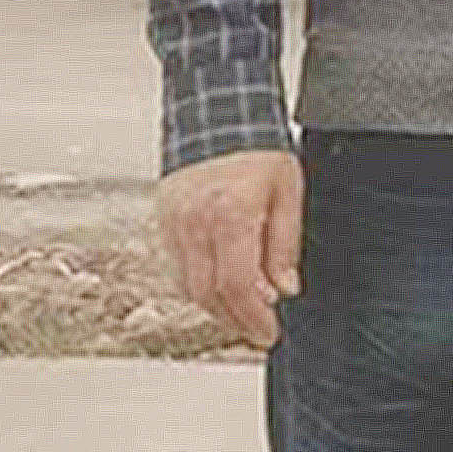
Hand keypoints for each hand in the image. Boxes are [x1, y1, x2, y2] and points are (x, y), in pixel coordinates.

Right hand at [156, 148, 303, 349]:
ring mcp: (173, 225)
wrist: (219, 118)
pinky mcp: (163, 223)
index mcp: (230, 215)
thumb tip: (284, 288)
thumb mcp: (289, 192)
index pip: (239, 285)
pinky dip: (200, 286)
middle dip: (235, 321)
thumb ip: (285, 244)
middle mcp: (194, 224)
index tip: (268, 333)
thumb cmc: (258, 149)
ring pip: (189, 286)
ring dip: (216, 308)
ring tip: (244, 314)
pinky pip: (179, 268)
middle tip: (258, 331)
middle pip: (209, 294)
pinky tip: (222, 288)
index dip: (254, 318)